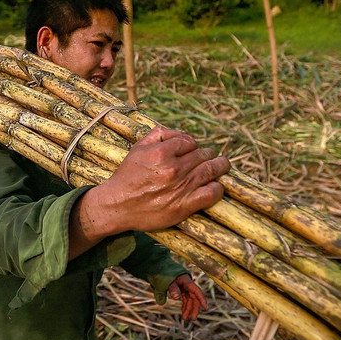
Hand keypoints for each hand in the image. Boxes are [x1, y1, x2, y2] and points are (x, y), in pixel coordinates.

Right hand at [78, 126, 229, 234]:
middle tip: (210, 157)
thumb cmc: (127, 176)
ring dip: (220, 166)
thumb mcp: (138, 148)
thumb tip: (181, 133)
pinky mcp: (184, 206)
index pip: (189, 142)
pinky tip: (216, 186)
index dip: (193, 145)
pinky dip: (217, 188)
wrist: (117, 206)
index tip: (193, 150)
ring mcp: (180, 187)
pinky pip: (211, 193)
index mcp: (161, 152)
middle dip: (208, 154)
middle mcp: (173, 169)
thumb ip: (159, 134)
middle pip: (203, 155)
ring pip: (211, 170)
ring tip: (223, 165)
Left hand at [167, 274, 207, 321]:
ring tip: (184, 318)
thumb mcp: (168, 280)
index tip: (206, 308)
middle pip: (194, 298)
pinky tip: (183, 312)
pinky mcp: (181, 290)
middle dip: (194, 309)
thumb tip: (177, 298)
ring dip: (188, 309)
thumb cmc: (165, 272)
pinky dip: (184, 306)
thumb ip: (172, 288)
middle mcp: (188, 285)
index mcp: (187, 281)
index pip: (197, 291)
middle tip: (192, 319)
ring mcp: (185, 288)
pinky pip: (185, 299)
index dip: (202, 299)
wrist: (161, 267)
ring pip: (190, 300)